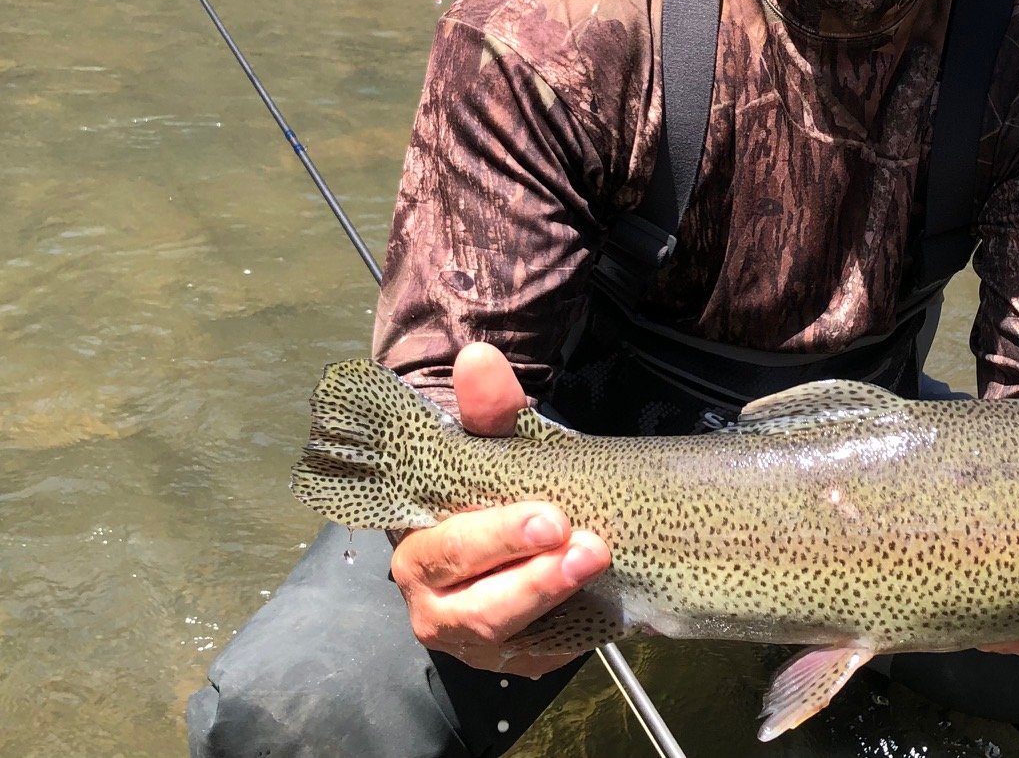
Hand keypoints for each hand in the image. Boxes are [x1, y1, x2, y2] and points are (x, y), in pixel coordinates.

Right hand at [389, 343, 611, 675]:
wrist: (525, 527)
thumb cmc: (503, 485)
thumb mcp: (501, 444)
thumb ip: (490, 409)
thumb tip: (479, 359)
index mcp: (418, 544)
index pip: (444, 547)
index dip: (492, 537)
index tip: (548, 517)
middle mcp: (432, 599)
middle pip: (471, 601)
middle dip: (529, 574)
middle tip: (581, 541)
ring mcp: (470, 638)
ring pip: (502, 633)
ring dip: (551, 597)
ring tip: (595, 560)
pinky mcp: (511, 658)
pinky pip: (537, 655)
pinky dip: (566, 631)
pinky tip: (599, 602)